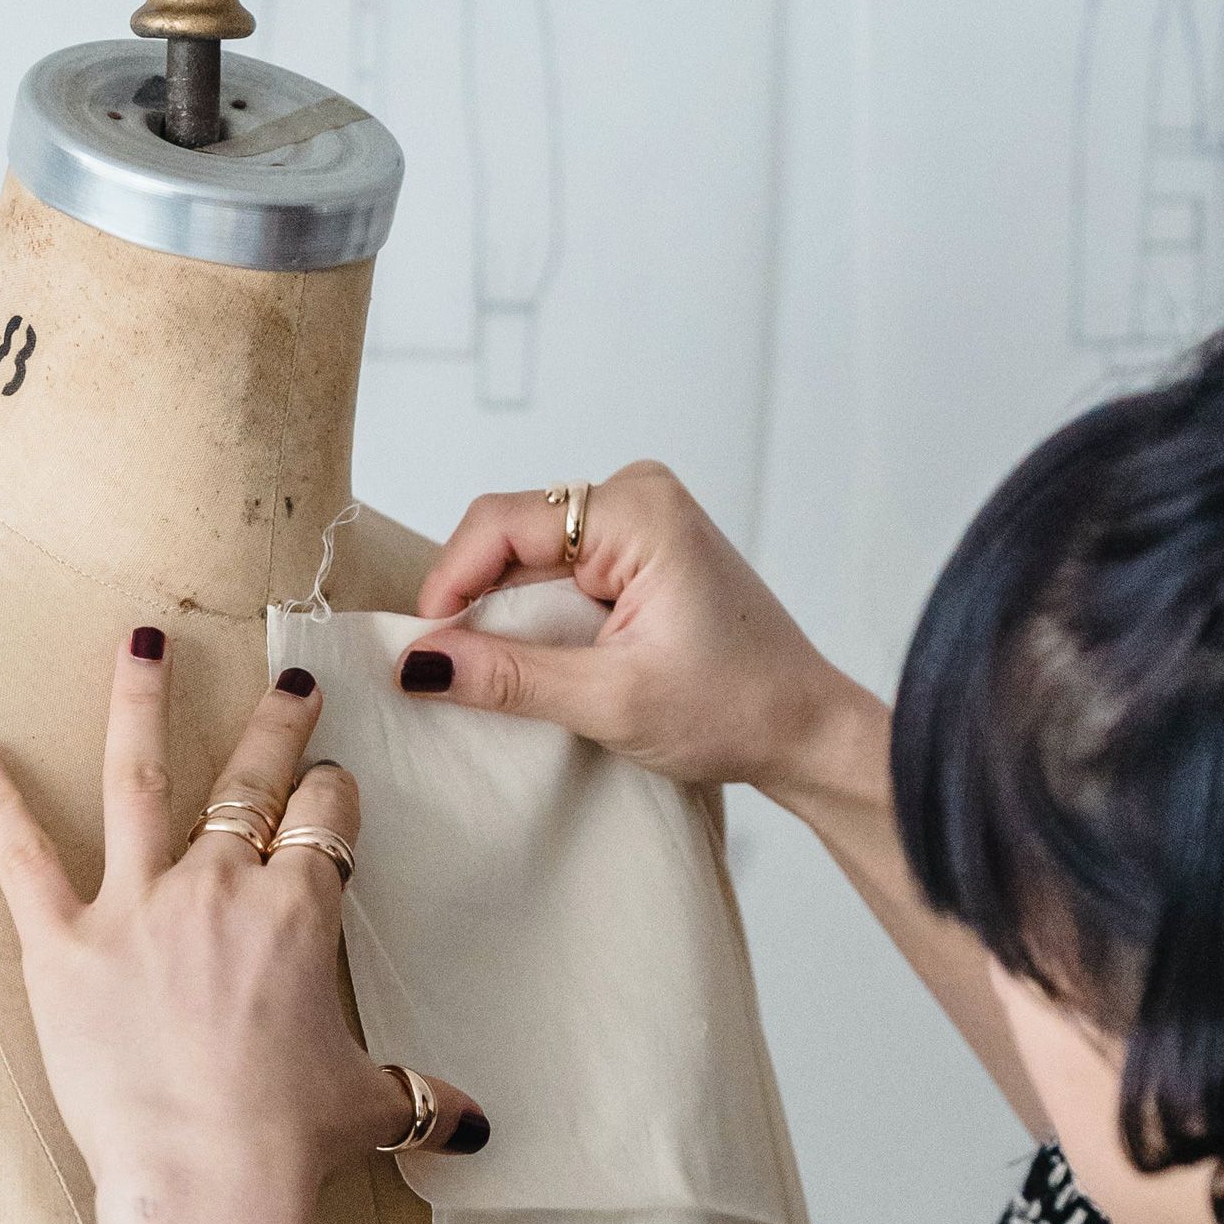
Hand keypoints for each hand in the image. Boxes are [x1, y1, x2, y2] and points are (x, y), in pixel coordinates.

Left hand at [0, 636, 487, 1218]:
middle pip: (249, 781)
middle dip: (274, 727)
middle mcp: (219, 888)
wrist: (208, 1178)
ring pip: (137, 781)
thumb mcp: (372, 1108)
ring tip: (141, 643)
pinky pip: (21, 861)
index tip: (329, 787)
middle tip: (285, 686)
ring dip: (139, 706)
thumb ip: (422, 1101)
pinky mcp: (63, 947)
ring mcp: (137, 908)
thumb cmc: (290, 1141)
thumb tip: (476, 1128)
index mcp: (298, 912)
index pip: (324, 822)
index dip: (331, 798)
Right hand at [401, 461, 876, 799]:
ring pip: (529, 556)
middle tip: (456, 673)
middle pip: (510, 533)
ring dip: (506, 613)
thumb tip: (419, 663)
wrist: (804, 728)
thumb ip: (509, 677)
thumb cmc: (736, 709)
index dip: (449, 582)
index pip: (501, 521)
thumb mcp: (610, 701)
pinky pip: (558, 571)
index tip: (423, 650)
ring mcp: (640, 520)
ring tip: (505, 674)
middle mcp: (636, 495)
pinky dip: (537, 617)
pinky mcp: (639, 551)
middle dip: (475, 601)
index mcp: (637, 510)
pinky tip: (544, 662)